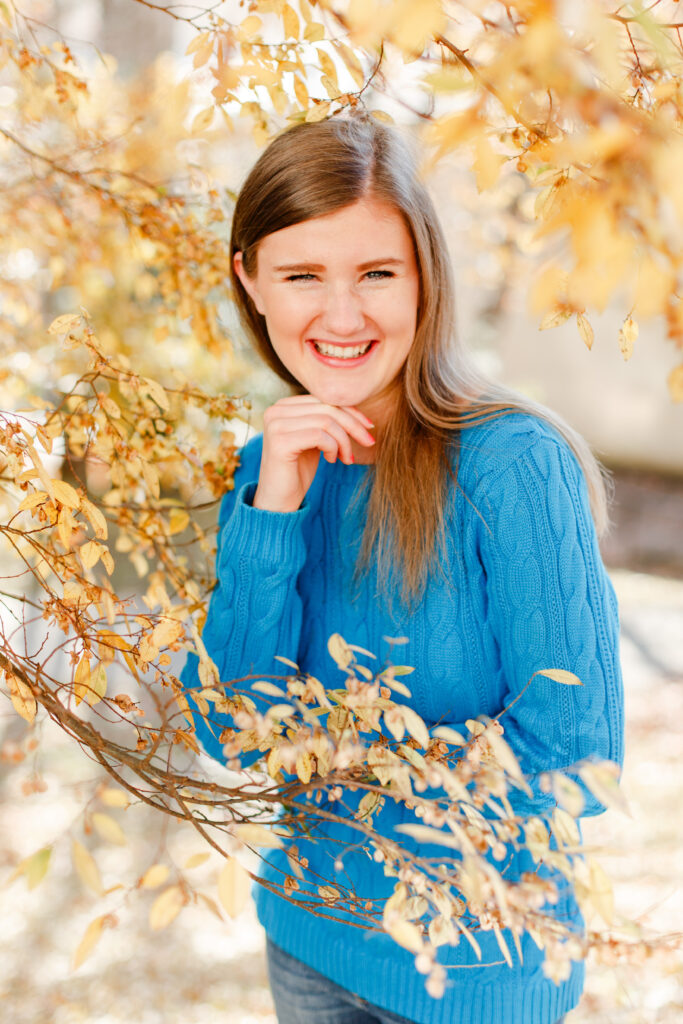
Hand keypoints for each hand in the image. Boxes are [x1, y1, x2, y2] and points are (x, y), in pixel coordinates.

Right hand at [253, 395, 375, 512]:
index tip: (369, 427)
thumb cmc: (298, 471)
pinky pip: (319, 436)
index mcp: (283, 406)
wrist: (278, 501)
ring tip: (346, 458)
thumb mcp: (314, 440)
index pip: (324, 399)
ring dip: (344, 441)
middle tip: (368, 442)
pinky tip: (331, 460)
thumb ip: (325, 421)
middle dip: (353, 425)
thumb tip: (357, 411)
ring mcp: (276, 425)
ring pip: (326, 421)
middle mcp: (276, 411)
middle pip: (327, 408)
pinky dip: (333, 448)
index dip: (350, 411)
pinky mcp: (280, 442)